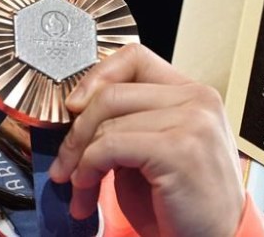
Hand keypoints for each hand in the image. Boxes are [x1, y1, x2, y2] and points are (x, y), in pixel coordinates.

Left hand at [47, 43, 245, 236]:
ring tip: (78, 185)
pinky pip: (110, 145)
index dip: (97, 76)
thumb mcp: (154, 149)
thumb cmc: (185, 206)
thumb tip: (77, 108)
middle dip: (76, 129)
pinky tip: (87, 191)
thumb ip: (129, 121)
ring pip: (106, 120)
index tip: (75, 106)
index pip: (135, 58)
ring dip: (79, 157)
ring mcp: (192, 122)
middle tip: (65, 161)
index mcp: (194, 94)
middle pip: (112, 91)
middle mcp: (198, 101)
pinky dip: (88, 169)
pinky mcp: (178, 149)